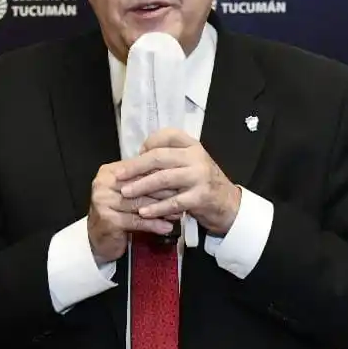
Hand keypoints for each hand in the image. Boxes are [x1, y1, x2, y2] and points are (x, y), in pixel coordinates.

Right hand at [88, 162, 177, 264]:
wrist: (98, 240)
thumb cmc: (117, 214)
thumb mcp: (129, 194)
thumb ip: (143, 182)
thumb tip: (173, 176)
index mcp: (109, 172)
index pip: (138, 170)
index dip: (160, 175)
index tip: (180, 181)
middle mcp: (102, 183)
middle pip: (139, 186)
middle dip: (163, 193)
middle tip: (183, 197)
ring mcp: (102, 201)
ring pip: (139, 203)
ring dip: (161, 209)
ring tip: (178, 214)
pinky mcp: (107, 219)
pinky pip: (136, 220)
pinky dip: (153, 224)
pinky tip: (167, 228)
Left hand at [115, 128, 241, 235]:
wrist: (229, 205)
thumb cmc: (202, 183)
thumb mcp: (189, 164)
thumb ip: (169, 159)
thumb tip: (137, 159)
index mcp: (192, 146)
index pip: (167, 136)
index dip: (148, 143)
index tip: (135, 154)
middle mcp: (196, 157)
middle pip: (159, 157)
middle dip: (135, 166)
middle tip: (118, 175)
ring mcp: (200, 177)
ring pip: (164, 178)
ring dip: (141, 186)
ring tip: (125, 192)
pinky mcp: (201, 197)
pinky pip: (173, 201)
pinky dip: (156, 208)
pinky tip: (143, 212)